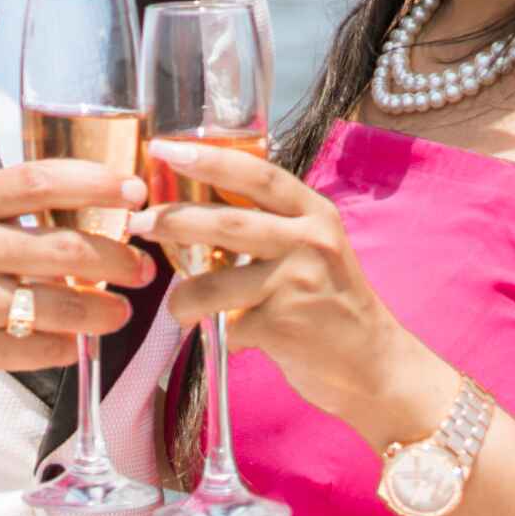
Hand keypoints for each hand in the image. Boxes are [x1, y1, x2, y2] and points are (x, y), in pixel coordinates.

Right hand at [0, 160, 149, 403]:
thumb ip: (7, 213)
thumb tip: (87, 219)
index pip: (40, 181)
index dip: (96, 183)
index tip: (133, 193)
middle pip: (63, 247)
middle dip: (117, 258)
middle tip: (141, 266)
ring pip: (59, 305)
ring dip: (103, 310)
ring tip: (119, 311)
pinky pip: (39, 349)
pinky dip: (69, 346)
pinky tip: (77, 342)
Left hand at [145, 138, 444, 435]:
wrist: (376, 365)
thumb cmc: (334, 304)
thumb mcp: (315, 249)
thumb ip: (272, 227)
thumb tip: (198, 212)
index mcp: (315, 214)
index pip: (256, 174)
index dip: (207, 158)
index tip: (164, 150)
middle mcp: (309, 241)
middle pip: (225, 222)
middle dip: (173, 220)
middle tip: (138, 221)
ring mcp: (297, 284)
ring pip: (214, 282)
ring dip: (182, 296)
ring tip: (176, 305)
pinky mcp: (284, 327)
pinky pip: (228, 325)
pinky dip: (219, 332)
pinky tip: (230, 337)